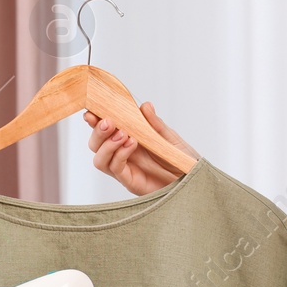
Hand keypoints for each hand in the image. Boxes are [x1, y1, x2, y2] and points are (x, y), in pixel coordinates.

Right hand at [82, 101, 197, 195]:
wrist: (194, 181)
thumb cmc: (183, 160)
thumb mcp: (171, 138)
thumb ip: (156, 124)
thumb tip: (145, 106)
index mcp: (130, 138)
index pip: (105, 128)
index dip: (95, 119)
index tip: (91, 111)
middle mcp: (123, 153)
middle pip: (96, 143)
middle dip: (97, 131)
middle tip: (108, 121)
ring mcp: (126, 168)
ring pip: (99, 158)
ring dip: (106, 144)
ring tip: (122, 133)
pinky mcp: (130, 181)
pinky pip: (115, 168)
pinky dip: (119, 154)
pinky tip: (131, 143)